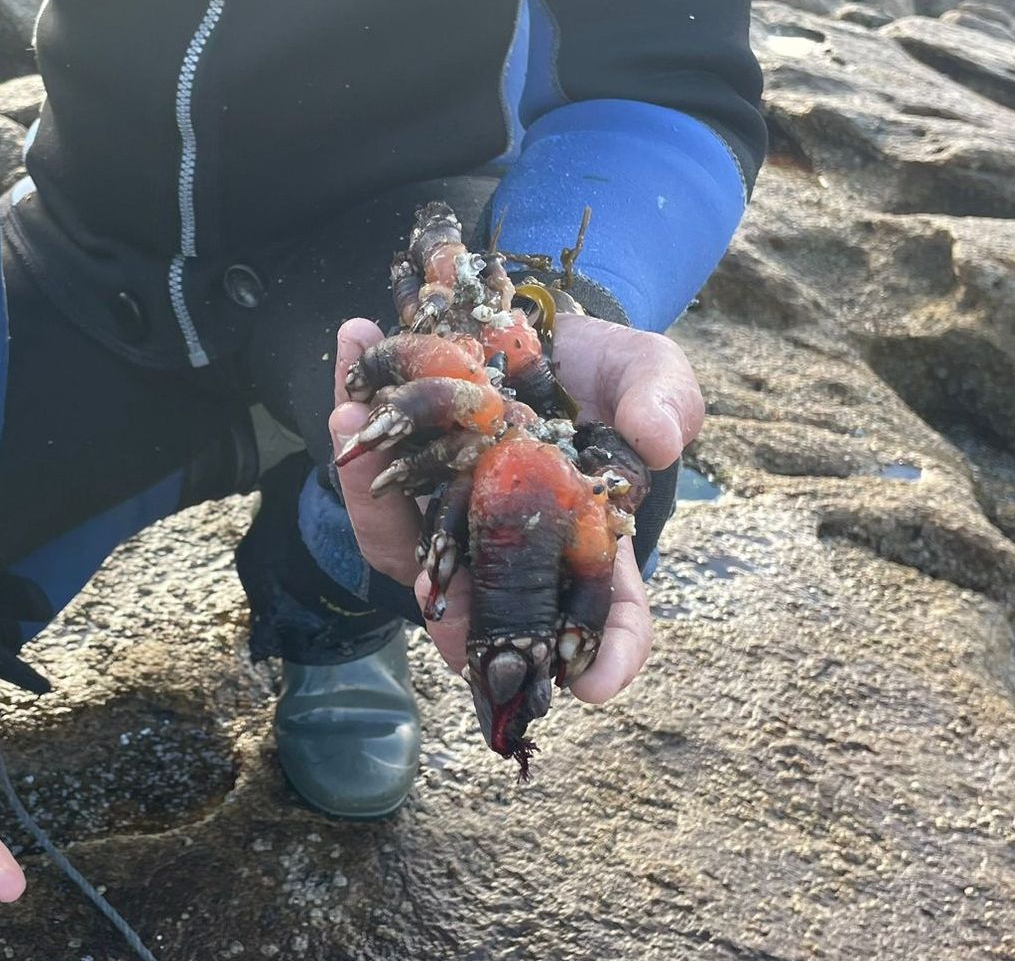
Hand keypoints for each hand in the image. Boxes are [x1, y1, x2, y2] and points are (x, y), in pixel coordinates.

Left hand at [326, 313, 703, 701]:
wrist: (547, 329)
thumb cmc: (611, 374)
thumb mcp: (651, 374)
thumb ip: (663, 402)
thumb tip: (656, 441)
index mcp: (588, 540)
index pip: (607, 616)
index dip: (608, 658)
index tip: (590, 685)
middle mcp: (511, 546)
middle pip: (482, 604)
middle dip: (452, 615)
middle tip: (438, 613)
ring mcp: (452, 514)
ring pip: (406, 538)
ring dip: (372, 491)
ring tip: (357, 432)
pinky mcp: (407, 475)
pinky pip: (373, 463)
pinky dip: (357, 413)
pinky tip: (351, 346)